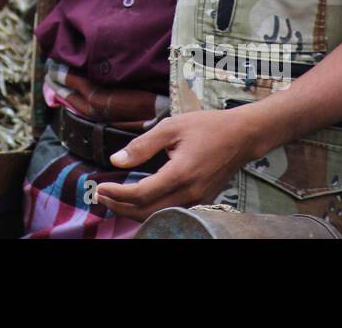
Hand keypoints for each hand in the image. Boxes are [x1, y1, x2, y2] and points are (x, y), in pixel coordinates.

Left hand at [93, 108, 259, 221]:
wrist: (241, 136)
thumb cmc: (207, 127)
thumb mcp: (171, 127)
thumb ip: (142, 145)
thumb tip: (116, 160)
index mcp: (181, 173)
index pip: (141, 194)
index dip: (117, 194)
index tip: (100, 186)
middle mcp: (190, 192)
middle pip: (147, 212)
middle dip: (119, 206)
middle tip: (100, 195)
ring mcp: (198, 200)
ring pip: (159, 216)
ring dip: (132, 211)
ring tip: (113, 199)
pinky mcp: (202, 201)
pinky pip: (171, 212)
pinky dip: (150, 210)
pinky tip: (137, 201)